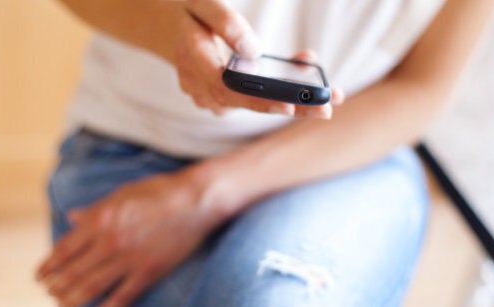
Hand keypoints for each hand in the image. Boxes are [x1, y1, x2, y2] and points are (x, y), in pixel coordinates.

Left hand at [36, 169, 223, 306]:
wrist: (195, 199)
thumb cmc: (159, 191)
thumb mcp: (121, 194)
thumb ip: (95, 210)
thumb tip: (71, 216)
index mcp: (101, 219)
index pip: (64, 249)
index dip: (48, 266)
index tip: (39, 276)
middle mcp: (110, 240)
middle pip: (72, 272)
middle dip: (56, 287)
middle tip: (50, 294)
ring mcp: (129, 258)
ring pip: (90, 288)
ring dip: (71, 300)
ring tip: (63, 304)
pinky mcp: (149, 271)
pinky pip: (122, 298)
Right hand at [166, 0, 344, 117]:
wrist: (162, 26)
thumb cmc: (185, 10)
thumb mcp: (200, 2)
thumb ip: (225, 23)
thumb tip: (254, 51)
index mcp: (193, 61)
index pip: (229, 89)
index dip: (261, 99)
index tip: (290, 106)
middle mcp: (201, 87)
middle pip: (249, 103)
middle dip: (291, 107)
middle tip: (328, 108)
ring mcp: (210, 96)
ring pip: (255, 104)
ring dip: (293, 101)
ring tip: (331, 95)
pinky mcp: (223, 97)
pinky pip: (253, 98)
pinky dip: (281, 91)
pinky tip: (307, 79)